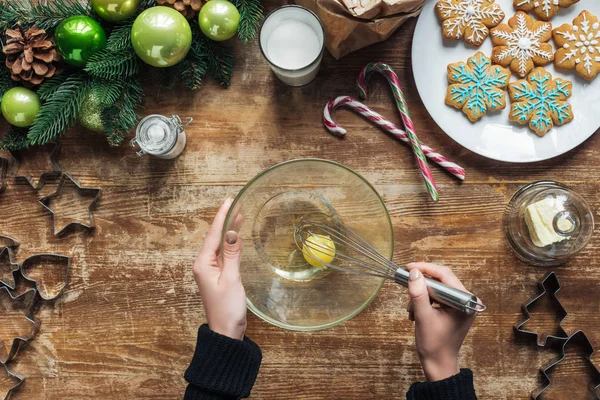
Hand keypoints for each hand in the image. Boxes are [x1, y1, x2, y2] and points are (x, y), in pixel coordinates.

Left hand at [193, 198, 246, 339]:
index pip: (214, 234)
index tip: (229, 201)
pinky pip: (222, 253)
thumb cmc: (227, 309)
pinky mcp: (217, 276)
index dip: (222, 216)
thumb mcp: (231, 279)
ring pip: (218, 244)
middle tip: (236, 203)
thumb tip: (232, 232)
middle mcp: (203, 264)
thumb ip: (232, 254)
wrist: (225, 332)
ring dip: (227, 229)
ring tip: (238, 214)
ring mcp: (209, 270)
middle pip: (214, 237)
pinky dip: (229, 242)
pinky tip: (235, 237)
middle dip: (225, 219)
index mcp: (203, 264)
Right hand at [406, 262, 477, 381]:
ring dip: (421, 295)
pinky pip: (436, 296)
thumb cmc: (434, 345)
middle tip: (406, 285)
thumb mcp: (423, 317)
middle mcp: (466, 300)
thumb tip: (414, 272)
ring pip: (436, 287)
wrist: (438, 364)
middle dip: (422, 284)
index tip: (408, 267)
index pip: (445, 275)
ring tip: (412, 310)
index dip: (425, 268)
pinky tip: (416, 312)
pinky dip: (424, 300)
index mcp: (465, 301)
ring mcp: (460, 304)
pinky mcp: (453, 308)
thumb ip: (418, 294)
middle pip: (441, 279)